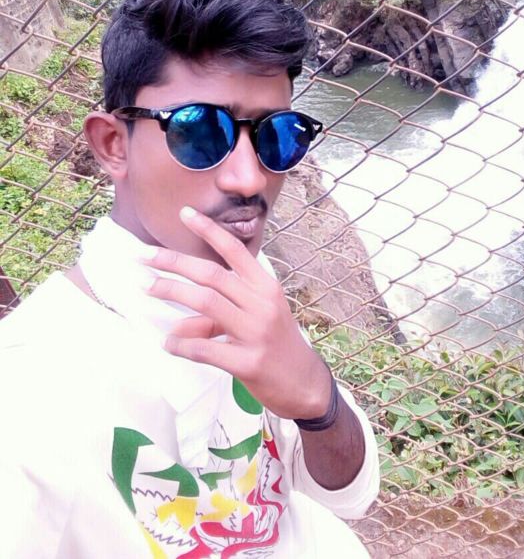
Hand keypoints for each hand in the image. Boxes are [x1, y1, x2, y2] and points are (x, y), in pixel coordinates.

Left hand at [145, 206, 331, 420]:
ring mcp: (256, 332)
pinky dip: (182, 344)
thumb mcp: (253, 322)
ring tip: (147, 287)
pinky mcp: (248, 362)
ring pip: (206, 303)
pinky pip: (206, 348)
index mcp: (265, 286)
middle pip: (212, 274)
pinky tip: (167, 343)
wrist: (304, 384)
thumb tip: (176, 325)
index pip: (234, 250)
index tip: (184, 213)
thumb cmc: (277, 344)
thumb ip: (215, 319)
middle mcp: (261, 304)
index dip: (209, 230)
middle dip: (174, 261)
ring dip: (172, 292)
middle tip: (144, 256)